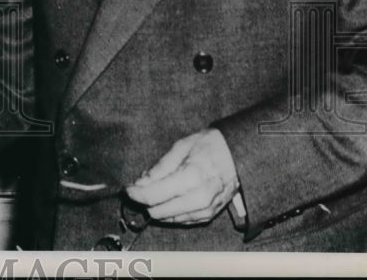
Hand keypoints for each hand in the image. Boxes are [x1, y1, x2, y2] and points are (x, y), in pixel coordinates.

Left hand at [125, 128, 239, 224]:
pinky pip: (184, 221)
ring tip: (153, 193)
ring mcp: (207, 209)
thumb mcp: (181, 147)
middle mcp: (200, 197)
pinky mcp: (211, 214)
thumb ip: (160, 168)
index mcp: (191, 177)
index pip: (154, 195)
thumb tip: (140, 183)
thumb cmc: (209, 146)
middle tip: (139, 190)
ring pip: (171, 219)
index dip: (136, 194)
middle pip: (160, 211)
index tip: (127, 189)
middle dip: (145, 202)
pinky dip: (171, 214)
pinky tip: (167, 202)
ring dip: (157, 209)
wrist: (239, 154)